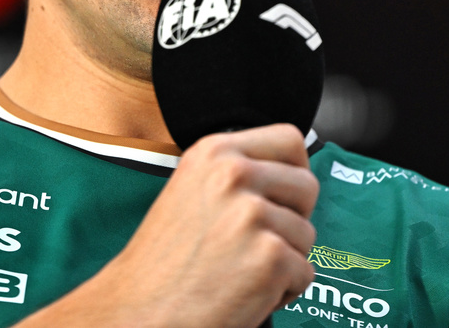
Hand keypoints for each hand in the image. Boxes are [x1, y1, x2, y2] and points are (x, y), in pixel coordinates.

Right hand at [14, 123, 317, 327]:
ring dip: (285, 259)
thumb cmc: (162, 262)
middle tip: (258, 242)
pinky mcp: (270, 257)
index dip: (293, 170)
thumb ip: (233, 175)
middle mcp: (234, 174)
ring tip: (241, 270)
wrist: (140, 310)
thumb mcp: (190, 190)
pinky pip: (304, 272)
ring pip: (307, 234)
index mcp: (213, 152)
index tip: (281, 195)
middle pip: (307, 186)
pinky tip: (245, 292)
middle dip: (294, 218)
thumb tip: (288, 175)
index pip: (289, 138)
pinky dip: (283, 291)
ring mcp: (253, 214)